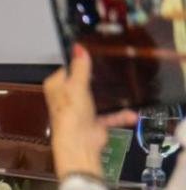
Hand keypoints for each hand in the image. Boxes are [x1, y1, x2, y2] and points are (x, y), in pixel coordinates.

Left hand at [43, 45, 136, 180]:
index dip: (79, 63)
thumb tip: (79, 47)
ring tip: (125, 87)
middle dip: (97, 79)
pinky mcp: (93, 123)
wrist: (80, 142)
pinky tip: (132, 114)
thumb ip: (80, 67)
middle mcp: (66, 98)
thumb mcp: (76, 85)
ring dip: (110, 97)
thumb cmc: (72, 111)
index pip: (67, 69)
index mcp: (56, 87)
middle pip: (82, 83)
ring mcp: (80, 110)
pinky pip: (109, 116)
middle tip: (113, 69)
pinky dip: (120, 115)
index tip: (95, 55)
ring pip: (97, 99)